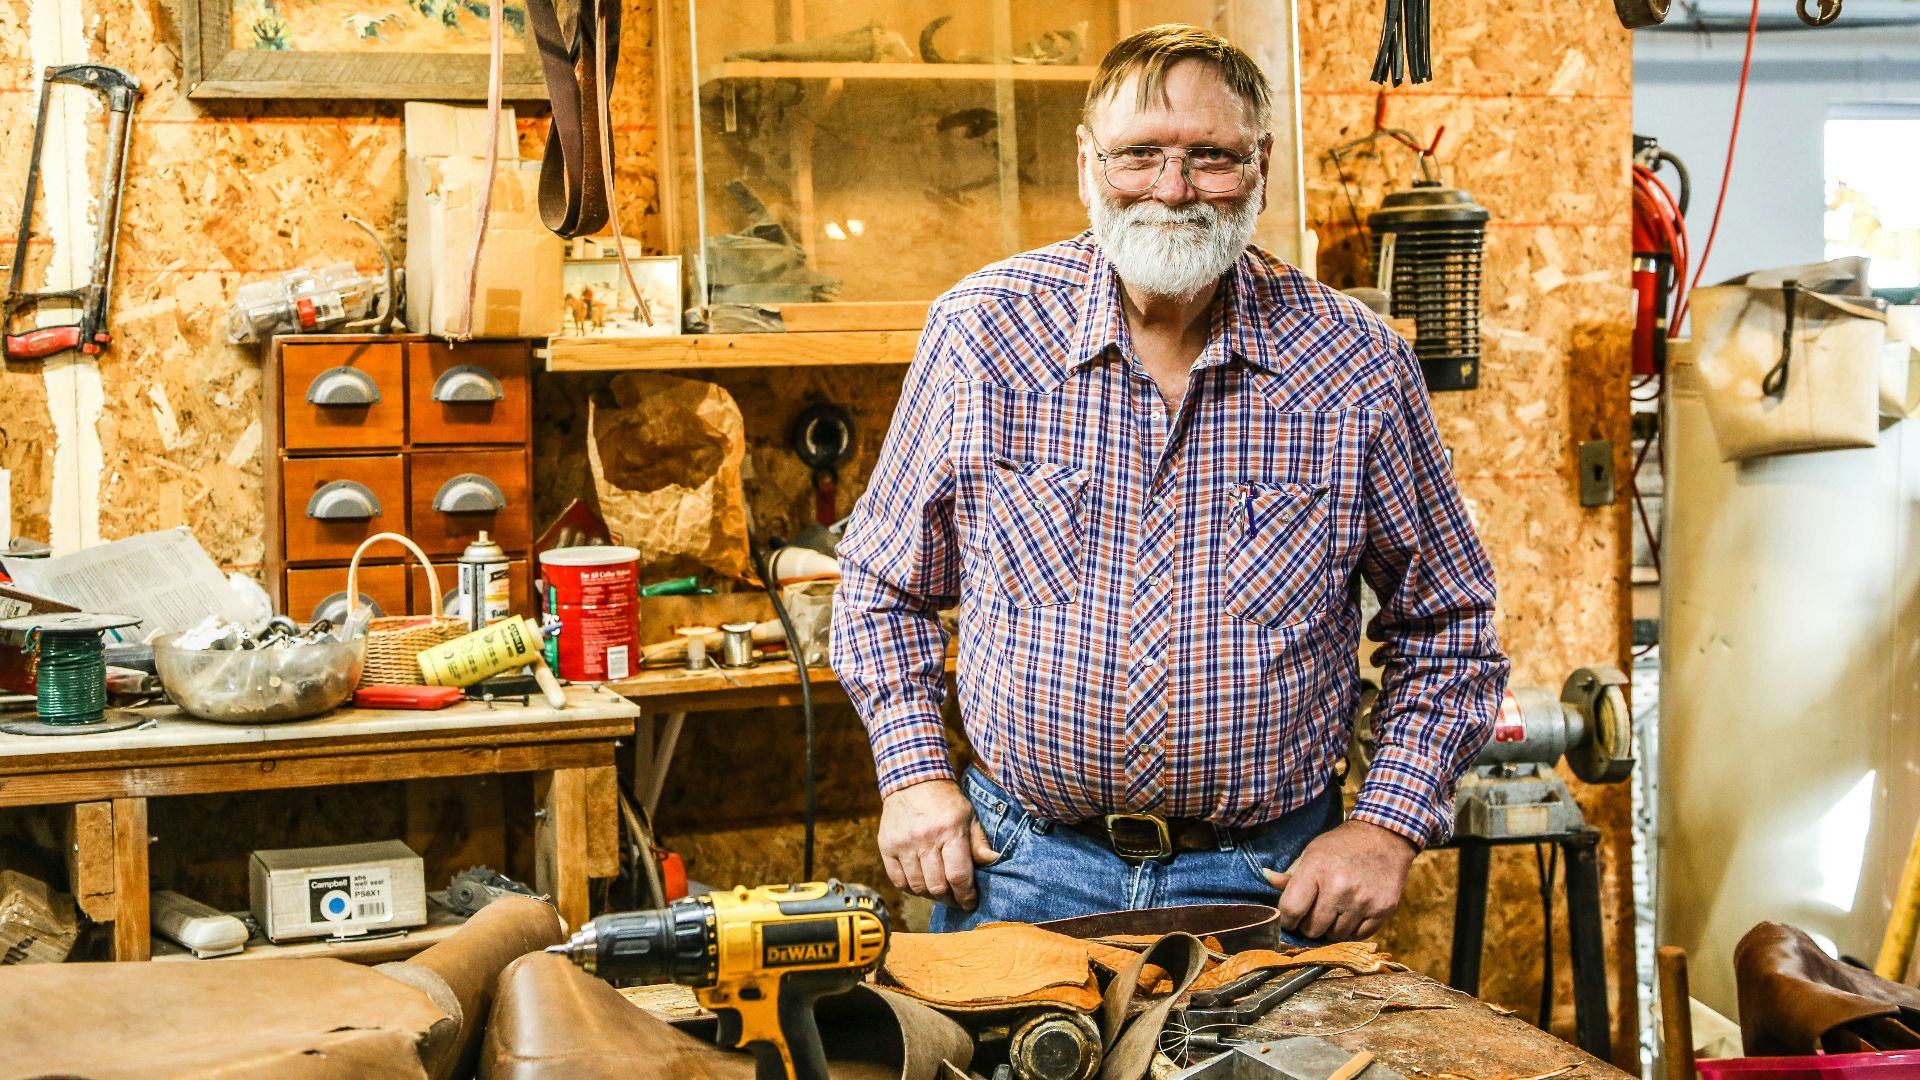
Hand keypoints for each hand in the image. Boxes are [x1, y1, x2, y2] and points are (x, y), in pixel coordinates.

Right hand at [877, 778, 998, 909]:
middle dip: (950, 899)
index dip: (966, 896)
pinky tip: (920, 884)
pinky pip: (898, 881)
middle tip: (956, 899)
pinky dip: (910, 888)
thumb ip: (979, 842)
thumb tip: (993, 861)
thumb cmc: (945, 801)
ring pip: (917, 887)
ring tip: (939, 891)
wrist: (912, 780)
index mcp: (950, 831)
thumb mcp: (969, 816)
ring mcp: (903, 844)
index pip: (958, 876)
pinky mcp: (886, 846)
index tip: (970, 902)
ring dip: (930, 895)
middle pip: (937, 886)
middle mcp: (925, 839)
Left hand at [1261, 819, 1417, 941]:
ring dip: (1332, 928)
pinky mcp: (1383, 910)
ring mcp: (1363, 900)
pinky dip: (1354, 929)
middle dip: (1309, 925)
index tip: (1290, 919)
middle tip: (1315, 913)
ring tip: (1336, 910)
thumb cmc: (1342, 845)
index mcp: (1316, 870)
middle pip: (1312, 929)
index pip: (1290, 910)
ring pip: (1336, 935)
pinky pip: (1359, 936)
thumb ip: (1291, 873)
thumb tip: (1266, 877)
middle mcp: (1339, 887)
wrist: (1384, 837)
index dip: (1286, 919)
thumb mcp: (1313, 852)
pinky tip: (1354, 912)